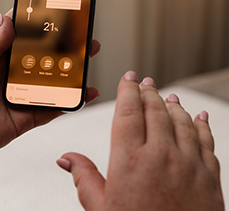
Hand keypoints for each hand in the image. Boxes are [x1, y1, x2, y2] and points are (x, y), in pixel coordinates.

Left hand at [0, 10, 99, 196]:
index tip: (56, 6)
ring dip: (71, 68)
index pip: (21, 33)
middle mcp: (9, 73)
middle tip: (82, 31)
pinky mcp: (25, 117)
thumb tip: (8, 18)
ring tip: (89, 54)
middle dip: (62, 43)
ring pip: (51, 77)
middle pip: (42, 54)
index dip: (37, 20)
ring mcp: (19, 94)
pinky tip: (86, 91)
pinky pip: (53, 106)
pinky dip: (70, 100)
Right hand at [57, 72, 223, 210]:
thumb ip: (84, 177)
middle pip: (154, 110)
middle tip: (146, 82)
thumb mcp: (101, 208)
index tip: (128, 77)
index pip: (128, 112)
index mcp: (129, 160)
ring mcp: (188, 165)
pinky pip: (207, 142)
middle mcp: (160, 155)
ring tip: (167, 95)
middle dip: (149, 92)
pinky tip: (200, 116)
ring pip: (181, 121)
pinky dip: (202, 125)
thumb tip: (65, 158)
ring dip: (173, 104)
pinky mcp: (210, 178)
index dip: (128, 90)